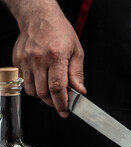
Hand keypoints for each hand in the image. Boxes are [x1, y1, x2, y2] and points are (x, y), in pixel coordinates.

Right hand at [3, 0, 85, 117]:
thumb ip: (77, 73)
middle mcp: (39, 59)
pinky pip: (24, 82)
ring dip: (43, 96)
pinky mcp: (17, 61)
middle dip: (54, 102)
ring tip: (52, 90)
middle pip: (44, 93)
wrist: (39, 18)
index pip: (57, 88)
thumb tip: (80, 91)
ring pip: (32, 91)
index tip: (65, 111)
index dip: (62, 103)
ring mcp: (26, 60)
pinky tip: (42, 81)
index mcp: (56, 56)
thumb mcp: (76, 52)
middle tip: (61, 101)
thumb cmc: (60, 32)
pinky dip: (34, 87)